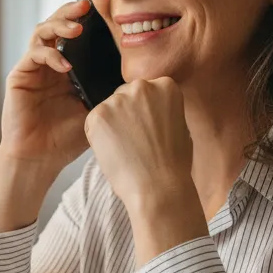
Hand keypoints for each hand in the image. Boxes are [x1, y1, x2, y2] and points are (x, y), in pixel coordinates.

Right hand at [0, 0, 95, 177]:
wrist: (40, 159)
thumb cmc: (67, 139)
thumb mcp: (96, 108)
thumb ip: (107, 88)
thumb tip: (137, 71)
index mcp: (68, 68)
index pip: (75, 34)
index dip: (86, 20)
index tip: (105, 11)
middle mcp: (49, 63)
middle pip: (56, 25)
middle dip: (70, 12)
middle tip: (86, 6)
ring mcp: (33, 68)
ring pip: (42, 32)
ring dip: (59, 25)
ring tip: (76, 28)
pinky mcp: (19, 75)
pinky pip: (34, 54)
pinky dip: (50, 54)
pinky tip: (64, 64)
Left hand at [85, 78, 206, 262]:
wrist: (158, 186)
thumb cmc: (172, 163)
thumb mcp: (179, 125)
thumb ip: (162, 109)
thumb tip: (147, 109)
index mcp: (165, 86)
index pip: (145, 91)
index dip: (143, 112)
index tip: (146, 127)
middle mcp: (141, 87)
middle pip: (125, 95)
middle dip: (126, 114)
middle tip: (134, 140)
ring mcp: (118, 100)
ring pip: (108, 108)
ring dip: (112, 125)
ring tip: (125, 149)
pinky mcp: (98, 115)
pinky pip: (94, 122)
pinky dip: (98, 136)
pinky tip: (114, 151)